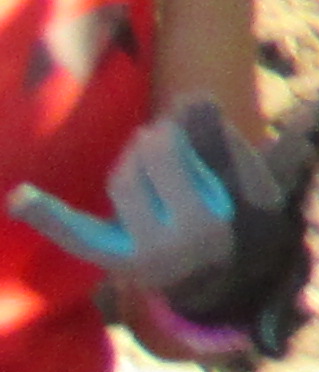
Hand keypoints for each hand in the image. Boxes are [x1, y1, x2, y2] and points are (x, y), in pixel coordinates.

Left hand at [13, 97, 298, 332]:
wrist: (219, 274)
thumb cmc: (236, 215)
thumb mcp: (243, 177)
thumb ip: (217, 136)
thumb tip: (192, 97)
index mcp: (204, 223)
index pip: (165, 157)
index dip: (165, 137)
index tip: (171, 126)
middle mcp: (163, 247)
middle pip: (134, 171)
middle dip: (147, 150)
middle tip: (161, 143)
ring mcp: (133, 258)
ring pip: (119, 185)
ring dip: (131, 165)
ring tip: (152, 166)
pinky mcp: (110, 261)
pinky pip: (77, 233)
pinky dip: (48, 215)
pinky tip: (19, 198)